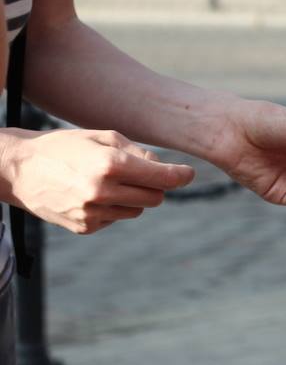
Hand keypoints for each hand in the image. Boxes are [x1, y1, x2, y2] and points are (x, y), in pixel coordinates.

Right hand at [1, 129, 195, 234]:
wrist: (18, 170)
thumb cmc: (65, 147)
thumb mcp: (102, 137)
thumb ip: (138, 152)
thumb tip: (165, 170)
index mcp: (110, 165)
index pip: (162, 177)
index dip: (180, 176)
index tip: (189, 174)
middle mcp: (103, 192)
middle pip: (155, 197)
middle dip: (156, 186)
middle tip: (143, 174)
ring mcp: (93, 213)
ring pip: (138, 210)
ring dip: (134, 197)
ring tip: (109, 181)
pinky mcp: (85, 227)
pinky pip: (117, 218)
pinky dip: (114, 208)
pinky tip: (92, 194)